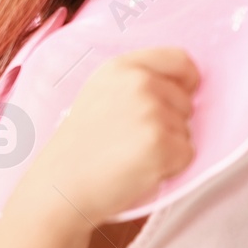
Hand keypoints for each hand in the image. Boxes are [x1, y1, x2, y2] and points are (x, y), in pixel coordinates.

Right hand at [17, 48, 199, 227]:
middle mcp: (139, 82)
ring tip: (130, 154)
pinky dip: (170, 167)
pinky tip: (138, 169)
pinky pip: (186, 154)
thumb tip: (185, 86)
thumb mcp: (101, 94)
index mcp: (122, 66)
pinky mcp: (161, 143)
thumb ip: (139, 82)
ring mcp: (151, 112)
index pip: (180, 60)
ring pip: (188, 129)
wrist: (59, 188)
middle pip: (187, 100)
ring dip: (168, 146)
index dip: (186, 82)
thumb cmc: (81, 147)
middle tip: (131, 139)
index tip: (179, 98)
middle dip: (171, 122)